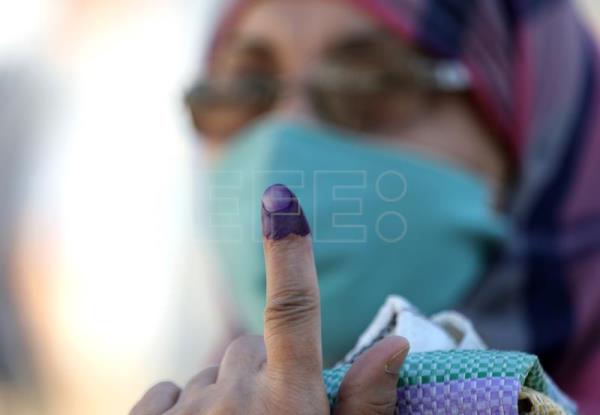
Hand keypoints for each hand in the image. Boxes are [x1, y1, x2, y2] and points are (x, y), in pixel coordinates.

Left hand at [130, 185, 408, 414]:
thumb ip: (365, 405)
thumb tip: (396, 341)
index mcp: (288, 405)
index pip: (294, 310)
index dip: (290, 251)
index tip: (283, 198)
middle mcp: (234, 397)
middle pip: (251, 350)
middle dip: (264, 373)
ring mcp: (186, 411)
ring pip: (213, 374)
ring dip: (227, 396)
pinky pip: (170, 392)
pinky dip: (186, 408)